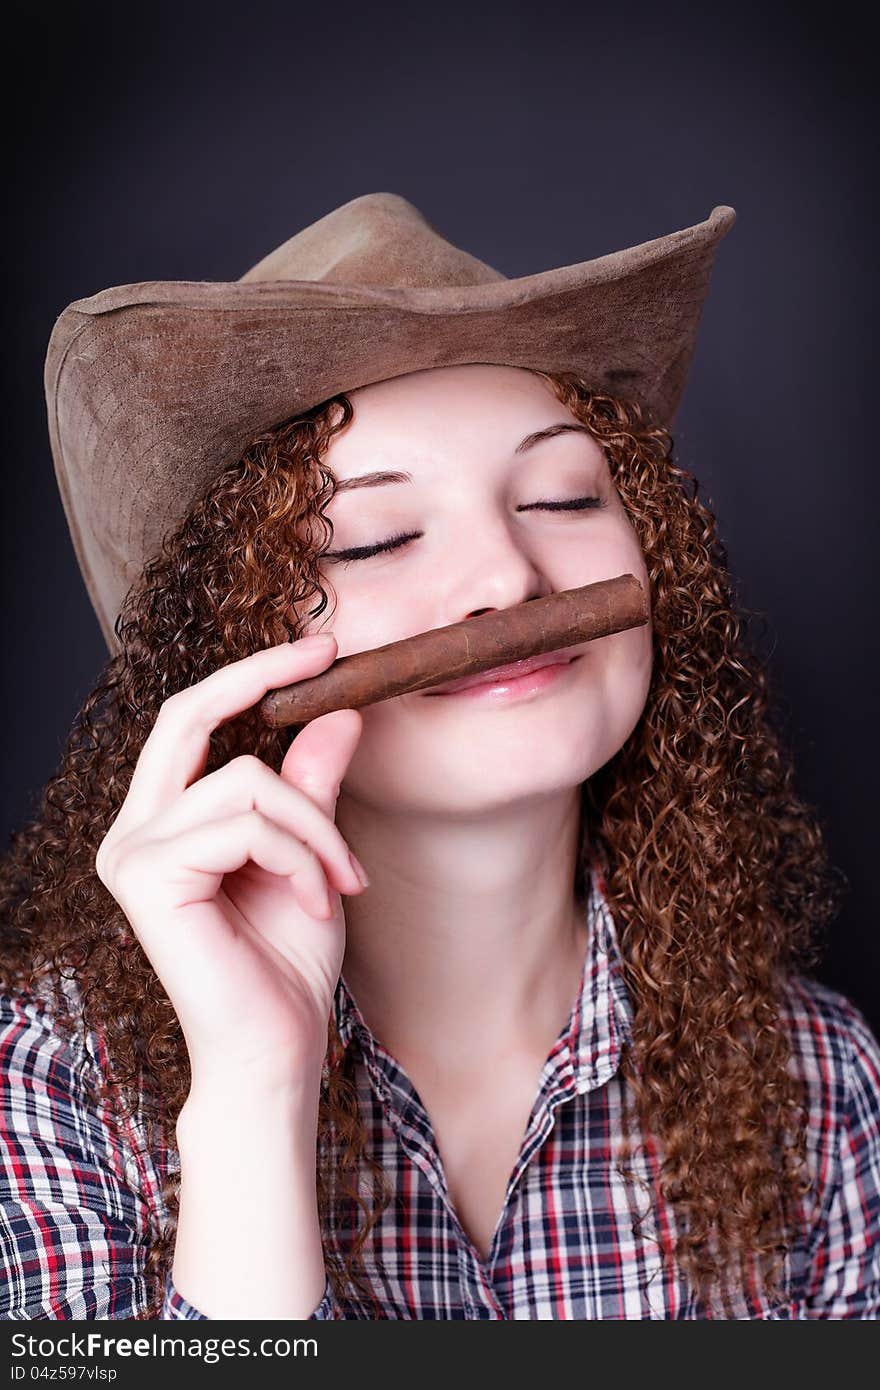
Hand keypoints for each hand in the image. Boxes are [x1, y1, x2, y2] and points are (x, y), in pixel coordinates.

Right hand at [95, 635, 365, 1091]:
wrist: (276, 1051)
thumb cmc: (286, 962)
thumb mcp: (311, 855)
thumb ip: (311, 787)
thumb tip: (336, 714)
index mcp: (162, 823)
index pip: (190, 720)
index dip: (248, 675)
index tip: (316, 648)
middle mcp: (134, 831)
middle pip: (187, 716)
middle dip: (261, 677)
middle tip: (328, 660)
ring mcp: (132, 853)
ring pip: (247, 781)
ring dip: (316, 829)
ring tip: (341, 881)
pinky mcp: (146, 877)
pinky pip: (248, 826)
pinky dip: (302, 858)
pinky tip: (317, 904)